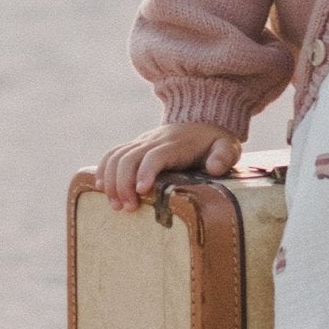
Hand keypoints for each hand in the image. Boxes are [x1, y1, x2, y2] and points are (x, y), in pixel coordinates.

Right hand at [94, 122, 242, 211]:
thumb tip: (214, 168)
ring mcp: (142, 142)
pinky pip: (113, 154)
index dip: (146, 172)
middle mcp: (154, 141)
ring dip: (111, 180)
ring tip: (115, 205)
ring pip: (117, 156)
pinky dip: (102, 169)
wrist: (201, 119)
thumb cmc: (215, 141)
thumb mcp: (227, 145)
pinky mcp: (135, 146)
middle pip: (129, 157)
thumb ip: (224, 155)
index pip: (155, 155)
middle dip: (123, 183)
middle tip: (127, 208)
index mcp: (176, 144)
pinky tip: (100, 188)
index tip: (141, 191)